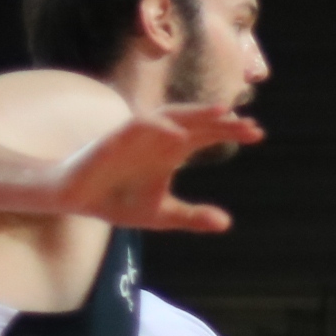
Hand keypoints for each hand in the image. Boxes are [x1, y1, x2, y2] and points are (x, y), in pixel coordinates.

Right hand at [45, 103, 262, 232]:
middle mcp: (157, 138)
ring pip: (170, 117)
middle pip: (194, 122)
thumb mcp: (162, 214)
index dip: (230, 132)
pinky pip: (137, 128)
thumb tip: (227, 223)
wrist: (76, 200)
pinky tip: (178, 133)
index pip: (205, 135)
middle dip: (221, 121)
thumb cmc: (118, 201)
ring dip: (195, 114)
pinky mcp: (113, 140)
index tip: (259, 133)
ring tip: (221, 112)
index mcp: (171, 152)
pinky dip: (158, 127)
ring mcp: (135, 136)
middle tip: (250, 124)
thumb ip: (192, 216)